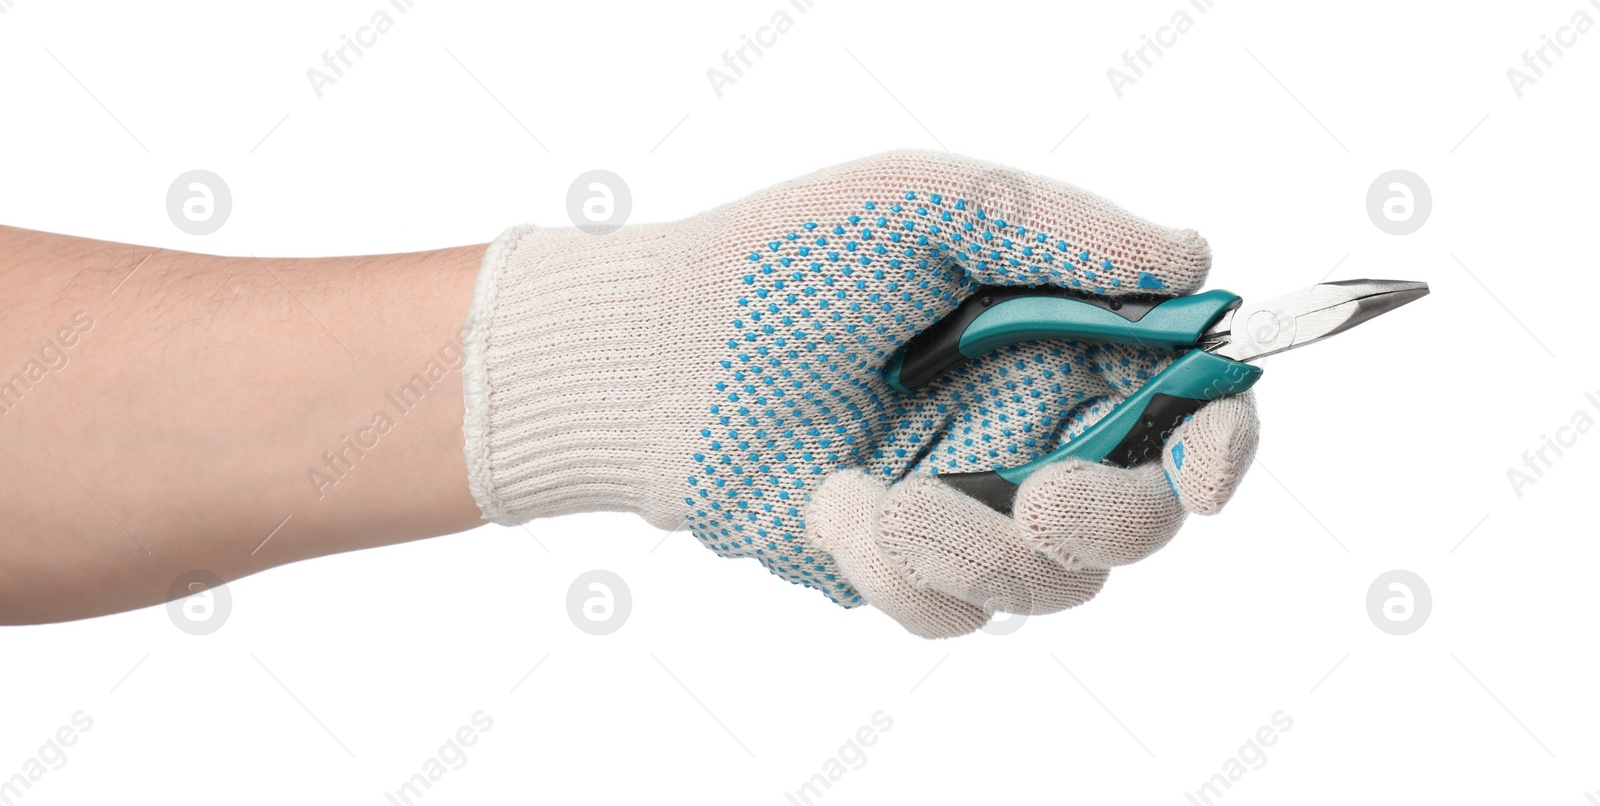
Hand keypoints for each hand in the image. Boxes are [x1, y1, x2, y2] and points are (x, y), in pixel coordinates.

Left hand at [462, 150, 1258, 636]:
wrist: (651, 358)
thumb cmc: (783, 262)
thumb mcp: (923, 206)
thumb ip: (1059, 232)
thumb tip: (1190, 258)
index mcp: (1057, 338)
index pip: (1186, 401)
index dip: (1223, 440)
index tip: (1210, 470)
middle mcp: (1030, 427)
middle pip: (1143, 514)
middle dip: (1111, 518)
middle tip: (1046, 495)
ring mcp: (970, 506)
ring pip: (1052, 581)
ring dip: (968, 542)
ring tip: (870, 492)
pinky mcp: (906, 568)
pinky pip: (953, 610)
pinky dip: (892, 566)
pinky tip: (827, 505)